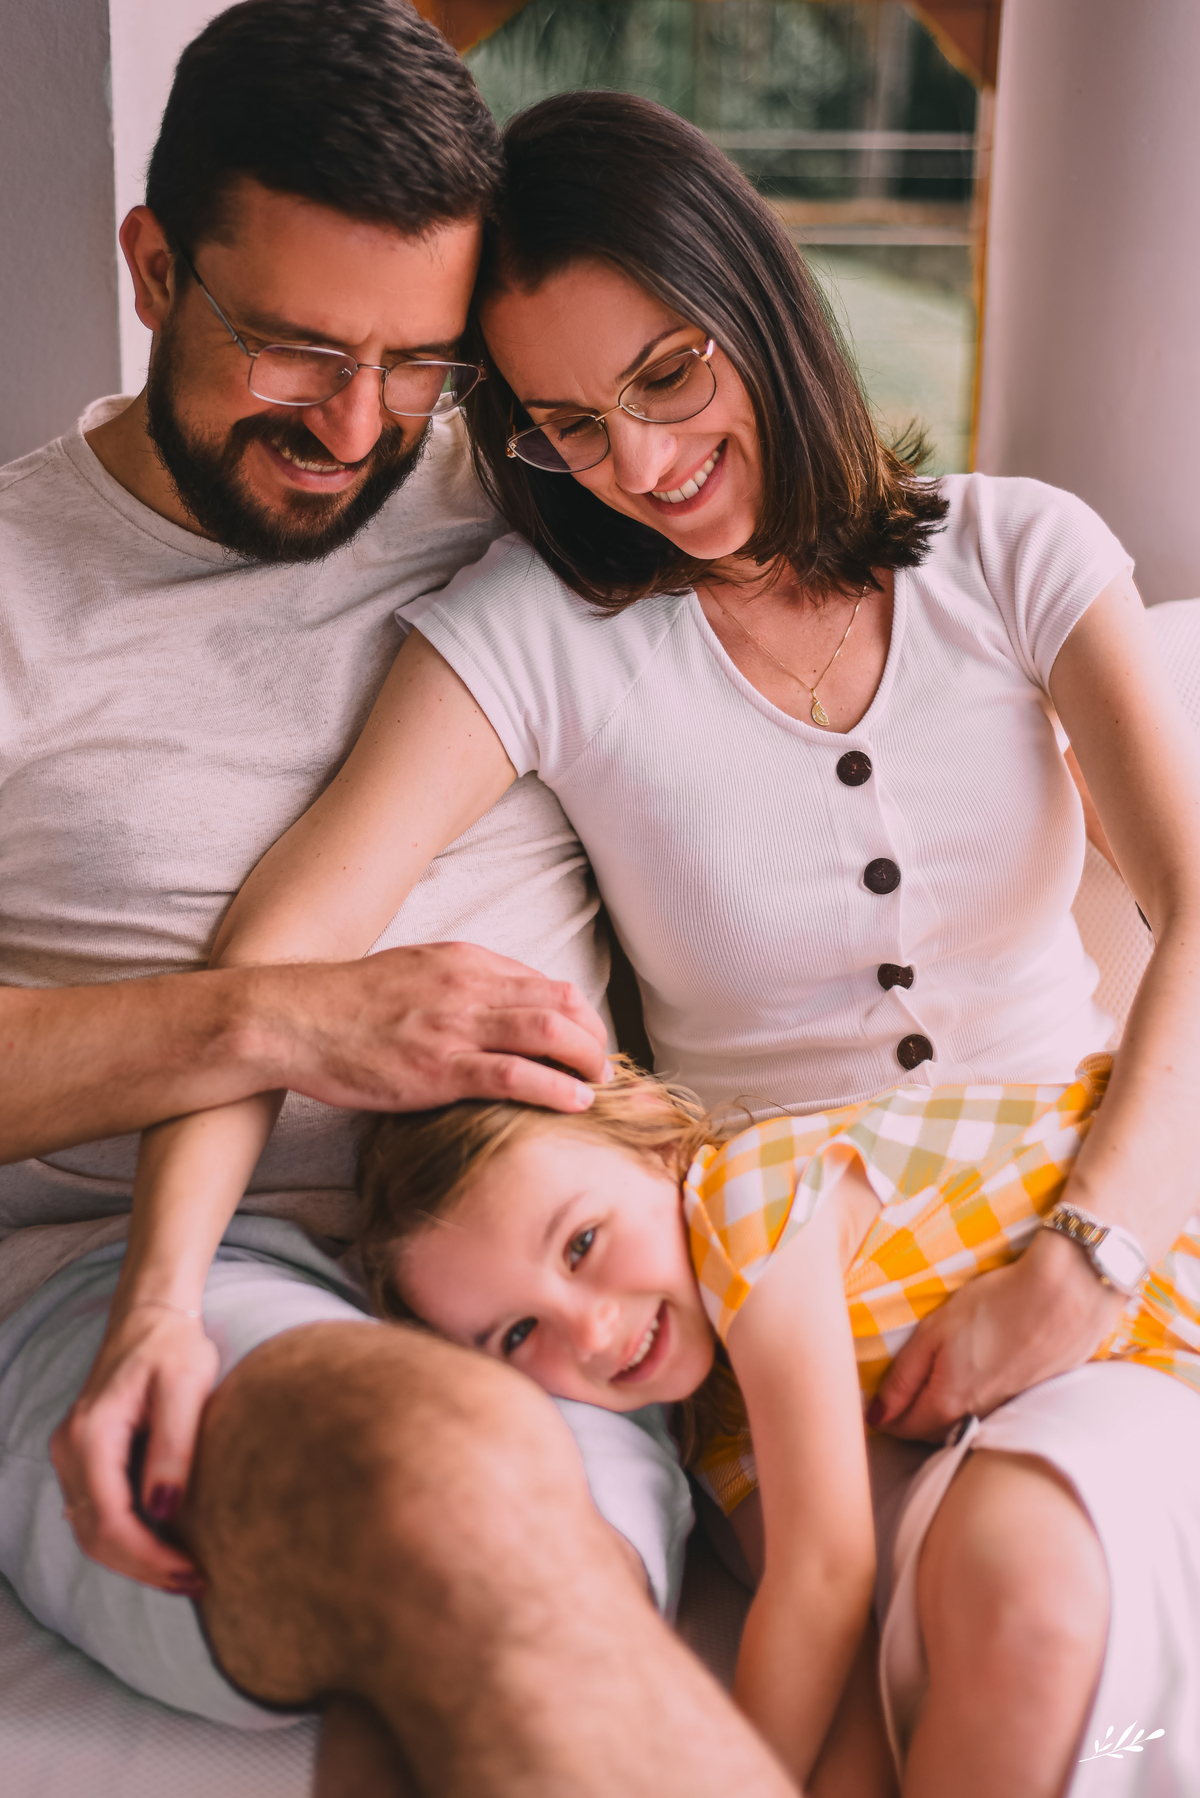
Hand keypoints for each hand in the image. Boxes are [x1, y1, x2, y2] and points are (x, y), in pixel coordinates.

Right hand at [50, 1302, 218, 1592]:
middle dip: (143, 1567)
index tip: (191, 1571)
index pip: (110, 1518)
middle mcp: (70, 1450)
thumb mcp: (186, 1386)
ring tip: (183, 1573)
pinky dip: (125, 1540)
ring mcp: (71, 1455)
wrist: (151, 1317)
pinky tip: (163, 1546)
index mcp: (91, 1434)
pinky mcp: (84, 1459)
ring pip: (91, 1531)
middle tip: (194, 1581)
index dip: (148, 1556)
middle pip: (95, 1535)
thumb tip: (164, 1509)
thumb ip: (174, 1446)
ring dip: (133, 1560)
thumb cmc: (174, 1346)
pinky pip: (96, 1514)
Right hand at [269, 941, 610, 1114]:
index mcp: (464, 961)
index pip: (544, 982)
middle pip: (561, 1003)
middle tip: (602, 1067)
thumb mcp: (413, 974)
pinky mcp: (439, 1068)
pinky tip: (575, 1102)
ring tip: (599, 1084)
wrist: (291, 1018)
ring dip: (587, 1060)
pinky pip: (515, 1075)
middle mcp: (468, 986)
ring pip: (548, 1032)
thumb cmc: (346, 1004)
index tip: (586, 1041)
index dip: (577, 1014)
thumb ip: (458, 984)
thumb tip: (498, 1007)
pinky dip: (556, 1088)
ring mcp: (455, 1026)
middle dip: (593, 1036)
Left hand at [868, 1231, 1125, 1440]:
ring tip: (935, 1383)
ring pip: (963, 1421)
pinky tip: (980, 1373)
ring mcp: (1007, 1408)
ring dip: (944, 1410)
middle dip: (911, 1418)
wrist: (1067, 1297)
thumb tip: (876, 1416)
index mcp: (948, 1402)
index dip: (883, 1418)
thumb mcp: (934, 1332)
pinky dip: (977, 1398)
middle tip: (896, 1395)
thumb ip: (904, 1377)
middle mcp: (977, 1416)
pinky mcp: (1032, 1396)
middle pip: (933, 1429)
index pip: (903, 1427)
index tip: (870, 1404)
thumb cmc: (994, 1305)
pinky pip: (992, 1409)